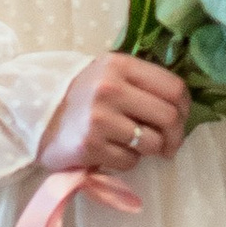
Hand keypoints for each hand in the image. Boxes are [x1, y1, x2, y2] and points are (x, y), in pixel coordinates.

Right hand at [37, 52, 189, 177]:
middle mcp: (110, 88)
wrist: (40, 116)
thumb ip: (143, 82)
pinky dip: (127, 160)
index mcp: (120, 65)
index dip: (185, 107)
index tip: (181, 118)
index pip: (174, 87)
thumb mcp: (111, 75)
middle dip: (175, 136)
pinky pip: (130, 161)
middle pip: (169, 117)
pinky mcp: (90, 145)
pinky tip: (113, 150)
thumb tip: (183, 106)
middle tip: (169, 144)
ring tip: (134, 144)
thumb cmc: (85, 96)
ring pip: (152, 143)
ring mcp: (99, 118)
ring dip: (150, 149)